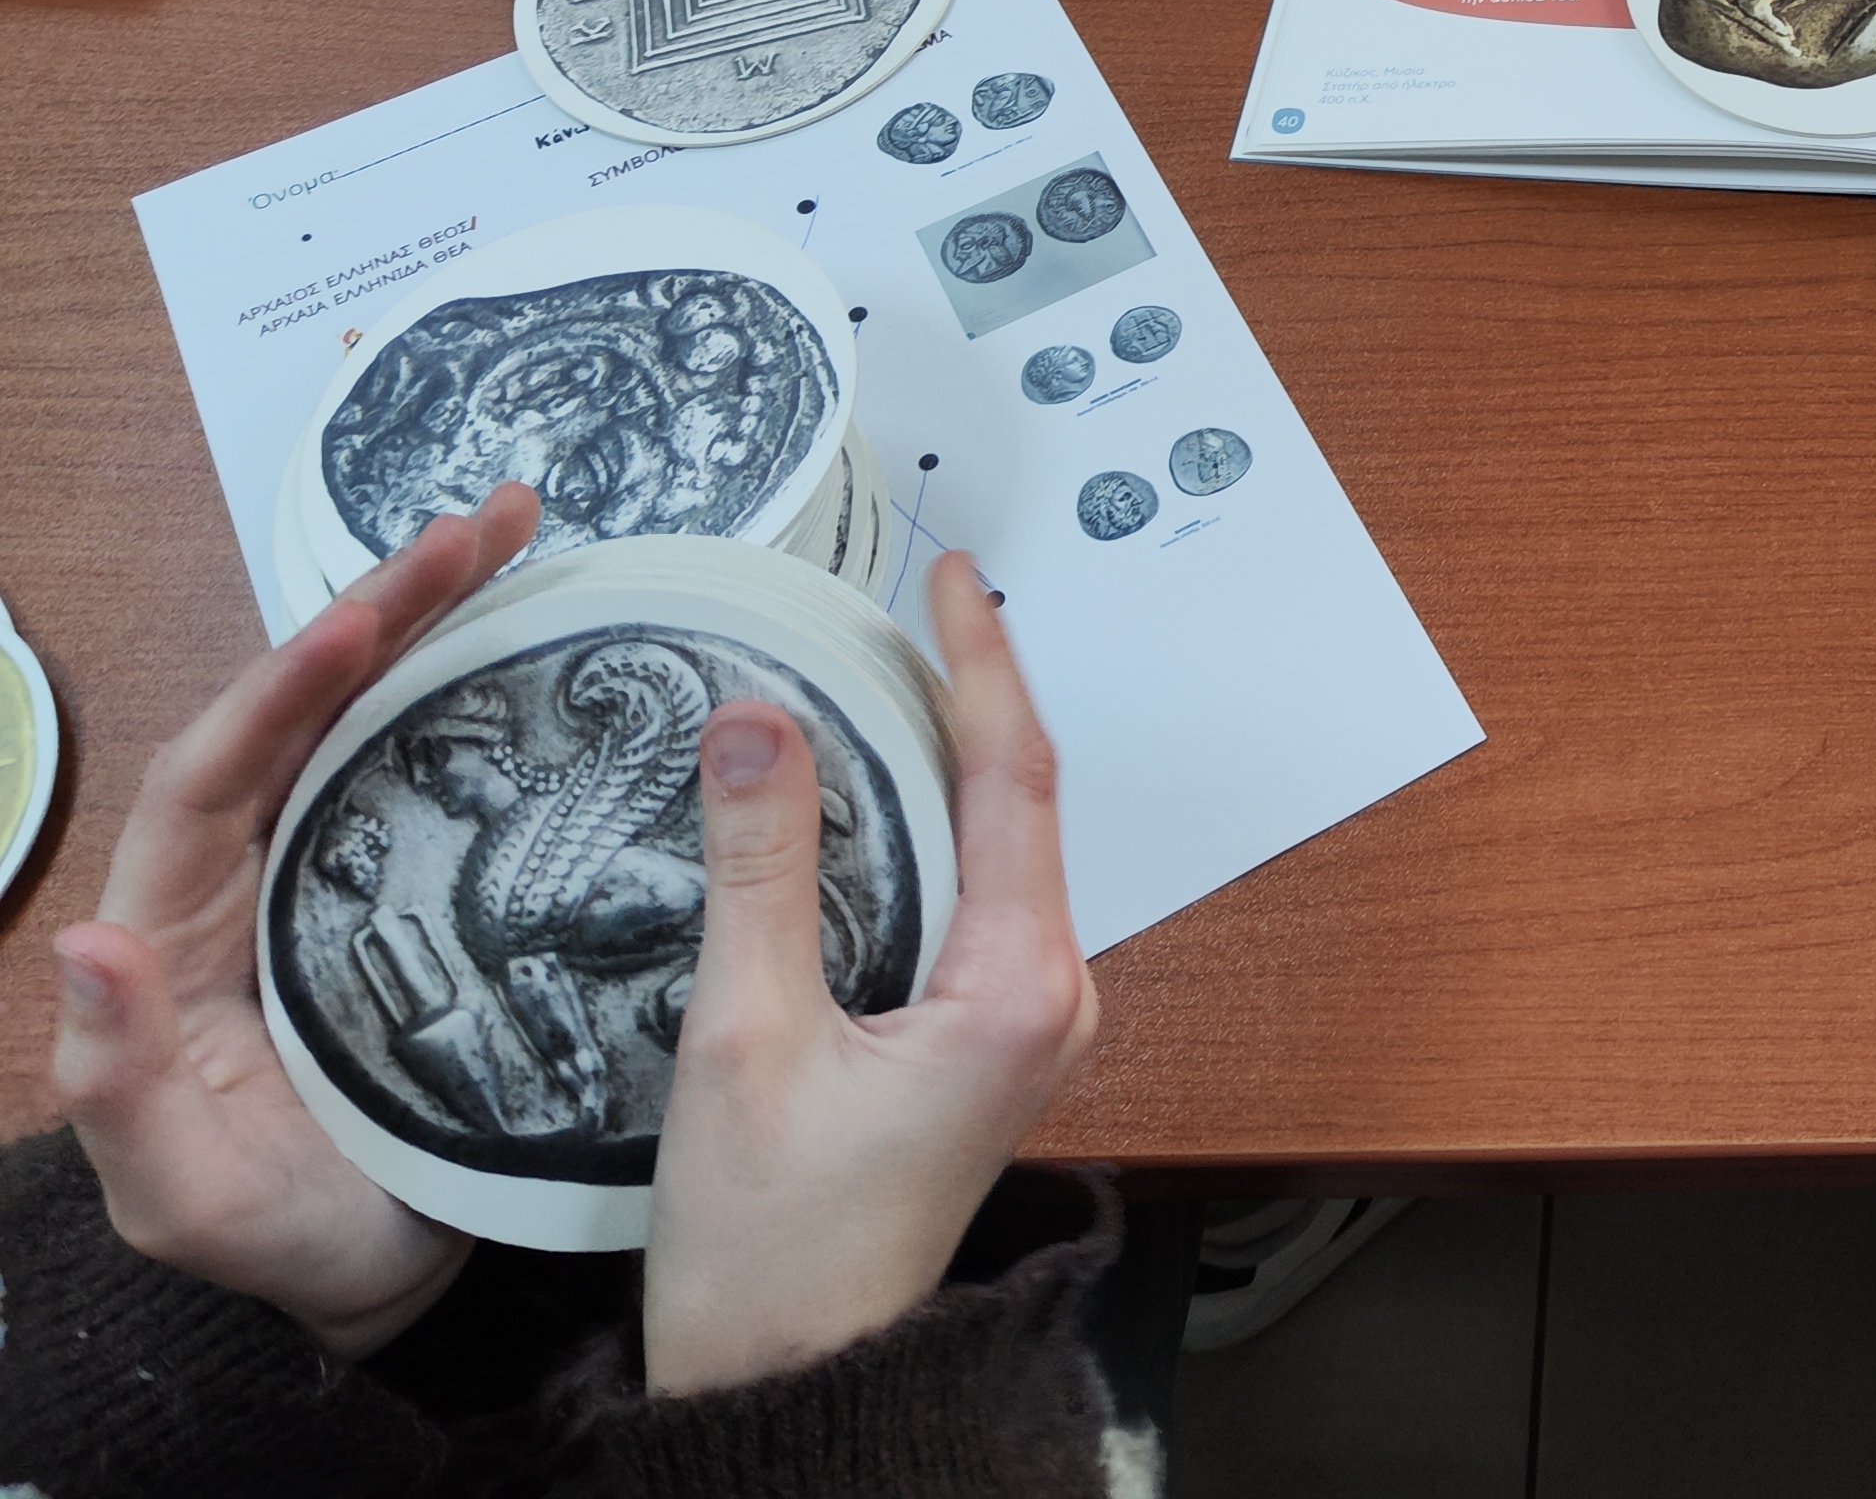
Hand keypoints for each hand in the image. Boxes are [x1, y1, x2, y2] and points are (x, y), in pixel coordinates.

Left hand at [50, 485, 543, 1359]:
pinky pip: (430, 758)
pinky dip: (475, 678)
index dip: (279, 689)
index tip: (361, 617)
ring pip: (364, 713)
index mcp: (174, 938)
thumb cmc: (281, 1240)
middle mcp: (242, 880)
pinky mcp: (413, 882)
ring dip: (433, 614)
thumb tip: (85, 943)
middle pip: (294, 710)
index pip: (211, 779)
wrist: (381, 1282)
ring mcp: (329, 871)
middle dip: (380, 604)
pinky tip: (538, 625)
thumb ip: (116, 1084)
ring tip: (515, 530)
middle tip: (481, 522)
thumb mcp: (182, 1196)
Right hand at [641, 552, 1096, 1396]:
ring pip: (991, 849)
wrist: (790, 1380)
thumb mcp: (746, 1039)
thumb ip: (761, 870)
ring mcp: (1019, 1020)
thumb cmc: (771, 1249)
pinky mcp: (979, 1042)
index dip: (979, 662)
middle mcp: (1046, 994)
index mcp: (1018, 985)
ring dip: (939, 760)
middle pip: (1015, 801)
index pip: (1014, 776)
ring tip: (882, 664)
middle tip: (906, 598)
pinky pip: (965, 899)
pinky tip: (864, 792)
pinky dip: (920, 830)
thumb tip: (758, 722)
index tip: (952, 577)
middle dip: (963, 694)